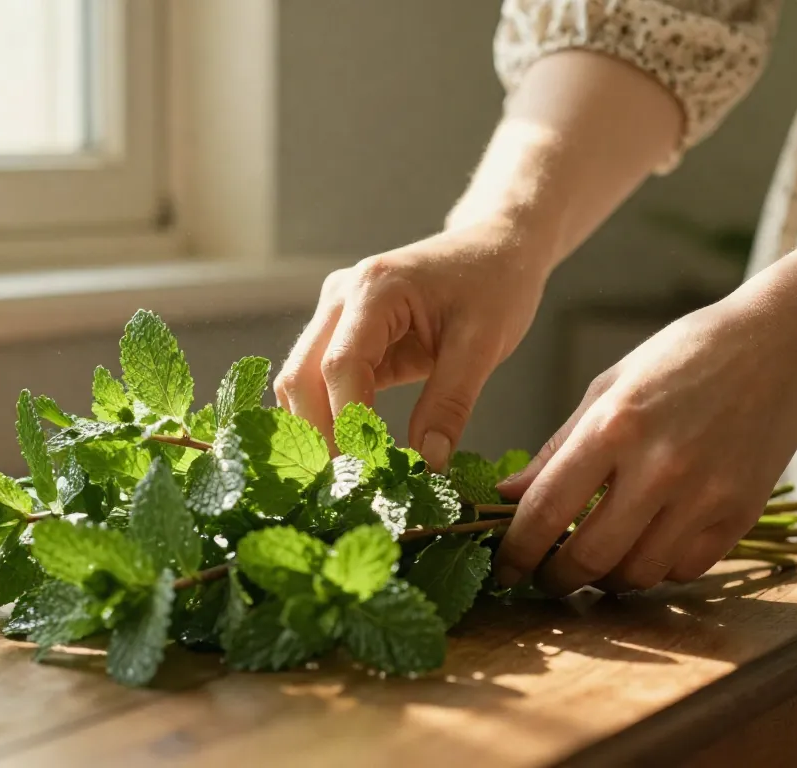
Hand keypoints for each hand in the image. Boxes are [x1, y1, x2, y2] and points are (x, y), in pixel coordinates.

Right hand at [275, 221, 550, 468]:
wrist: (496, 247)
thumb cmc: (496, 284)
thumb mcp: (484, 344)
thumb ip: (451, 403)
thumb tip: (426, 465)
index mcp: (375, 288)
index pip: (341, 367)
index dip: (349, 426)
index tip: (371, 474)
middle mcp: (341, 296)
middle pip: (302, 377)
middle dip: (320, 437)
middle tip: (350, 491)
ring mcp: (335, 313)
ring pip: (300, 383)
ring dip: (316, 432)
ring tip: (349, 481)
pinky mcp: (343, 333)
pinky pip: (319, 383)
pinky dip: (328, 420)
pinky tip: (351, 456)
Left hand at [493, 297, 796, 595]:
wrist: (776, 345)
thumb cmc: (683, 357)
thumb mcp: (609, 387)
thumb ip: (558, 448)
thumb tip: (508, 498)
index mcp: (614, 426)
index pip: (546, 510)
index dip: (517, 552)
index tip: (504, 569)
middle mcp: (659, 466)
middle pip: (590, 557)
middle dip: (556, 579)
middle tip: (546, 578)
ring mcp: (705, 494)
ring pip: (639, 574)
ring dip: (608, 581)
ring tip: (596, 565)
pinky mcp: (741, 513)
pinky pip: (685, 569)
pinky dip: (658, 570)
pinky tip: (646, 548)